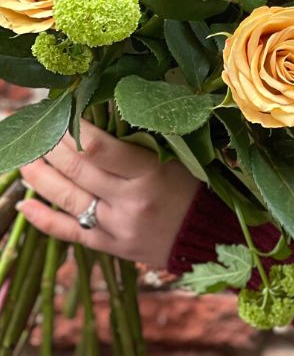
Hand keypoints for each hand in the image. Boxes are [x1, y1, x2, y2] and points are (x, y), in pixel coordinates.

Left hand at [18, 119, 200, 268]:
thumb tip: (103, 110)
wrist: (206, 235)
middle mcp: (130, 201)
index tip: (63, 112)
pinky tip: (26, 204)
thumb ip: (141, 139)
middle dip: (52, 148)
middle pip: (79, 171)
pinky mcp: (110, 246)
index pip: (101, 148)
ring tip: (25, 161)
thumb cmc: (193, 184)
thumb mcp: (175, 155)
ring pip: (68, 200)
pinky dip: (43, 219)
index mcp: (150, 172)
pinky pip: (70, 232)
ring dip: (40, 178)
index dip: (75, 130)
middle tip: (39, 131)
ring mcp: (116, 227)